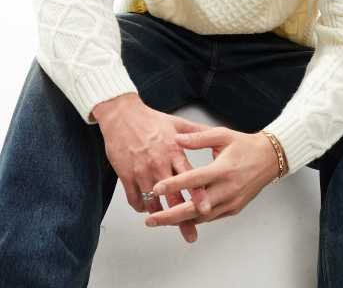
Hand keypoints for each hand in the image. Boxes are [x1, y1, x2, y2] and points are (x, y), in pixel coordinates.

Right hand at [95, 94, 213, 243]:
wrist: (122, 115)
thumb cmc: (150, 119)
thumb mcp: (177, 123)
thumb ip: (196, 132)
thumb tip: (214, 133)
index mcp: (174, 151)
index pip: (189, 177)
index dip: (198, 194)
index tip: (206, 209)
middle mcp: (159, 164)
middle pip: (173, 196)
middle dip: (183, 217)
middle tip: (191, 233)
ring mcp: (142, 171)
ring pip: (153, 201)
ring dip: (160, 215)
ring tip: (167, 224)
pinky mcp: (126, 175)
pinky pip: (134, 198)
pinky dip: (141, 206)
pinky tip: (146, 209)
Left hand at [144, 126, 280, 228]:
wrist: (270, 158)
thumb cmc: (245, 145)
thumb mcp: (222, 135)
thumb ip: (198, 137)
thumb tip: (176, 138)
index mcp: (223, 169)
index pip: (194, 180)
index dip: (174, 185)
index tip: (155, 188)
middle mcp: (227, 189)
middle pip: (195, 208)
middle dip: (170, 216)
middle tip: (151, 219)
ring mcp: (232, 201)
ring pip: (201, 217)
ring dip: (180, 220)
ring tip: (160, 220)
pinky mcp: (234, 209)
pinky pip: (211, 218)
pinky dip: (194, 219)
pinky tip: (180, 217)